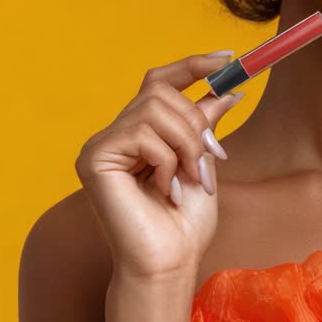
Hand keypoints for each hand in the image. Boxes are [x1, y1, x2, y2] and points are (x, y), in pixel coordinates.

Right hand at [75, 51, 244, 282]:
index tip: (228, 58)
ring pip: (154, 109)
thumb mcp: (203, 161)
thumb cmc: (184, 222)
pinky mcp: (93, 158)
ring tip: (188, 179)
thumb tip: (227, 88)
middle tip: (209, 160)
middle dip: (195, 123)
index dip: (192, 64)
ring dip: (185, 144)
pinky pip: (141, 134)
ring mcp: (101, 145)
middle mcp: (116, 133)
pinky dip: (166, 161)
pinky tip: (165, 190)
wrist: (169, 262)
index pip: (160, 81)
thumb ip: (205, 124)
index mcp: (140, 132)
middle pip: (160, 91)